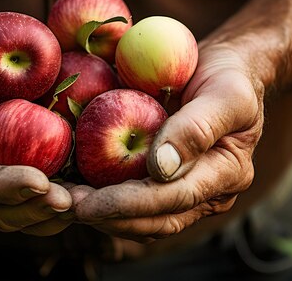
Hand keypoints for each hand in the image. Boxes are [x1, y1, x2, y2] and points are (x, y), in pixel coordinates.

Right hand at [0, 34, 72, 234]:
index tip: (38, 181)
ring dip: (52, 215)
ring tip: (82, 203)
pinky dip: (61, 203)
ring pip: (22, 216)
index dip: (5, 188)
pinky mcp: (15, 181)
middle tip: (68, 200)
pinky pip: (37, 202)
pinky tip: (86, 195)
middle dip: (35, 209)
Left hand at [70, 46, 263, 241]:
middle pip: (153, 221)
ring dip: (100, 213)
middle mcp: (206, 193)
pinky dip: (103, 197)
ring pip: (140, 219)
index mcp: (226, 175)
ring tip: (61, 198)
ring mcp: (185, 191)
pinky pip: (133, 201)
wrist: (229, 70)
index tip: (86, 203)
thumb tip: (161, 168)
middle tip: (63, 203)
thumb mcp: (225, 94)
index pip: (171, 199)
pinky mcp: (165, 182)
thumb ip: (197, 128)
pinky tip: (75, 183)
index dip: (127, 205)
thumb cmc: (230, 77)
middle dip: (106, 217)